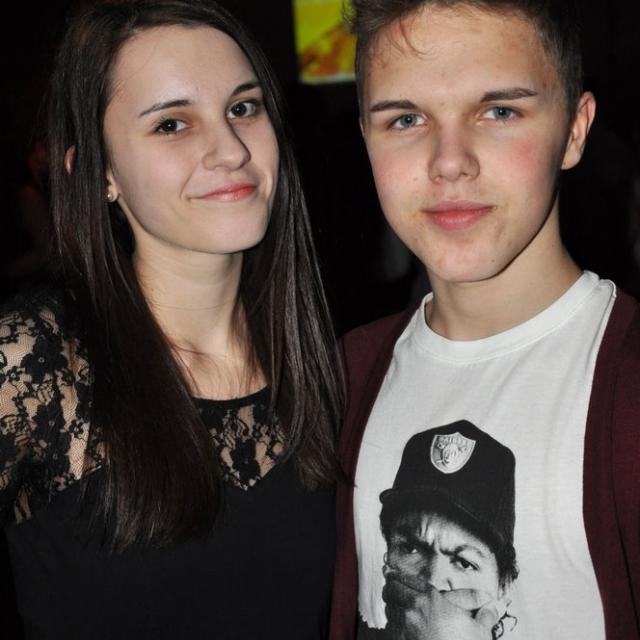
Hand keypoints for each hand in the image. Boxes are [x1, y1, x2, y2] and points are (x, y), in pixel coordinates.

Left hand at [383, 572, 506, 639]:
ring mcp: (403, 628)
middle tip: (394, 589)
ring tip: (398, 608)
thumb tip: (493, 605)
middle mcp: (413, 610)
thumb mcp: (479, 631)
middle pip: (391, 589)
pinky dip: (392, 626)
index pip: (407, 579)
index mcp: (431, 600)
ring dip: (392, 607)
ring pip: (389, 608)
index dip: (400, 576)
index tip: (395, 574)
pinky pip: (389, 628)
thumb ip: (484, 614)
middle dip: (392, 588)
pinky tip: (401, 629)